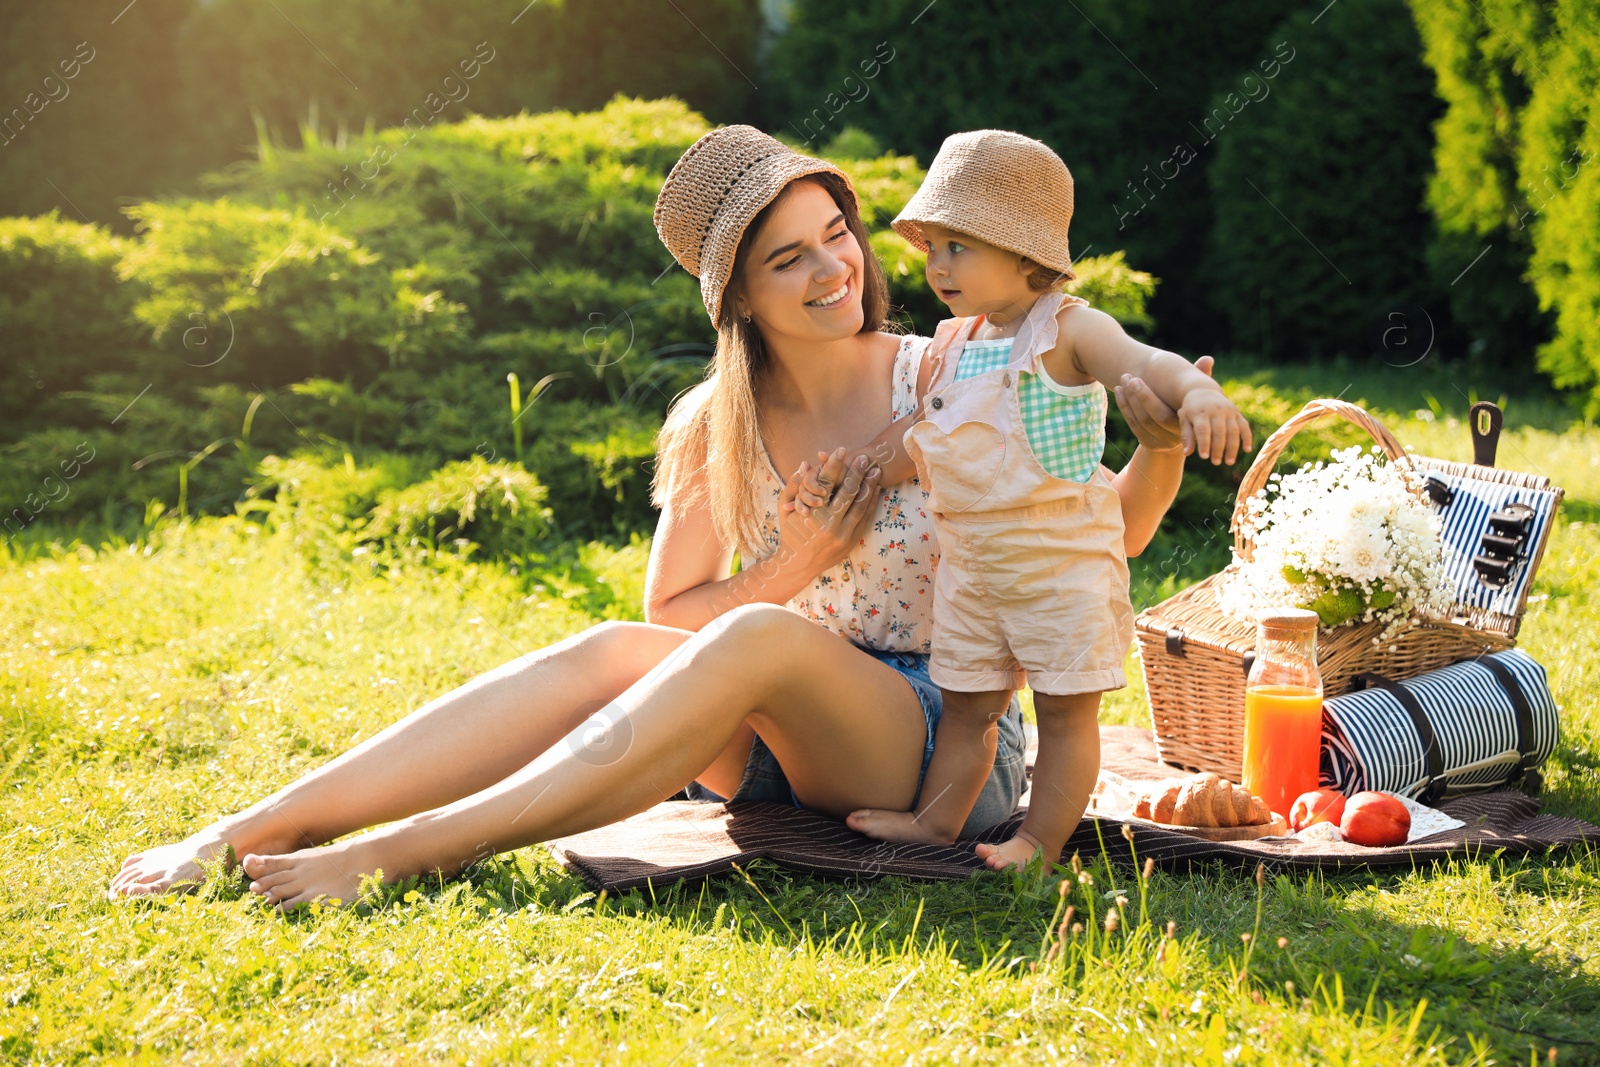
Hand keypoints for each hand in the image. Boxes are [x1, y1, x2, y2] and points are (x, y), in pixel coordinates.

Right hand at [775, 452, 881, 573]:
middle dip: (857, 472)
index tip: (842, 450)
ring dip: (869, 485)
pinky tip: (875, 489)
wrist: (799, 565)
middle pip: (847, 491)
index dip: (834, 464)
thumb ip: (793, 486)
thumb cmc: (791, 534)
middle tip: (865, 457)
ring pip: (860, 504)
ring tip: (876, 469)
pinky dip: (871, 502)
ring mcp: (842, 534)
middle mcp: (828, 524)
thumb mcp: (785, 510)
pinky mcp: (851, 541)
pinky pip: (865, 518)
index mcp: (811, 514)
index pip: (825, 482)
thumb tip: (805, 464)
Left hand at [1114, 355, 1213, 452]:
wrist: (1182, 431)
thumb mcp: (1195, 392)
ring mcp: (1161, 443)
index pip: (1162, 413)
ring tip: (1122, 382)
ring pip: (1139, 422)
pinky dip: (1125, 408)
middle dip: (1136, 398)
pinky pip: (1133, 426)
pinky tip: (1119, 392)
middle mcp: (1173, 438)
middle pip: (1149, 419)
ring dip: (1127, 401)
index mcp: (1186, 426)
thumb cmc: (1190, 404)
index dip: (1147, 397)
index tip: (1136, 379)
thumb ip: (1201, 376)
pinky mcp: (1150, 445)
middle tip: (1127, 378)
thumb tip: (1207, 359)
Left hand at [1178, 373, 1252, 464]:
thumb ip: (1186, 436)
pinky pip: (1244, 426)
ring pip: (1233, 431)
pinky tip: (1247, 450)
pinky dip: (1247, 438)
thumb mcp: (1184, 420)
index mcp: (1201, 413)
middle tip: (1216, 462)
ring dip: (1232, 447)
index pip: (1203, 430)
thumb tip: (1187, 453)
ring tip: (1229, 462)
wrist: (1203, 392)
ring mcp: (1229, 411)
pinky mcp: (1237, 413)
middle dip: (1218, 448)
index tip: (1204, 457)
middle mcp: (1216, 411)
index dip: (1204, 444)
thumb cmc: (1191, 410)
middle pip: (1219, 432)